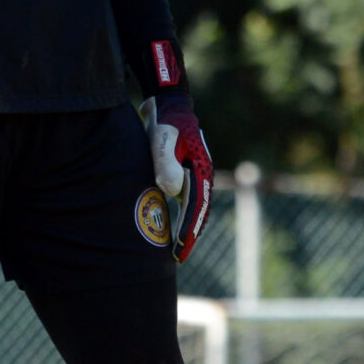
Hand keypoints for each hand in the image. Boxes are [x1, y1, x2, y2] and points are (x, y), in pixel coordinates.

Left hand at [147, 94, 213, 262]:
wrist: (169, 104)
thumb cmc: (165, 122)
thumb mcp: (161, 140)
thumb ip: (166, 164)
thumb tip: (172, 190)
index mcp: (200, 171)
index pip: (195, 209)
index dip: (188, 232)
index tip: (179, 250)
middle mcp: (202, 176)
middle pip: (199, 213)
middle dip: (190, 236)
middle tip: (178, 258)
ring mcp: (195, 175)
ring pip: (195, 209)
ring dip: (188, 228)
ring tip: (178, 250)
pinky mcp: (186, 172)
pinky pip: (187, 201)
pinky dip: (183, 216)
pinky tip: (173, 227)